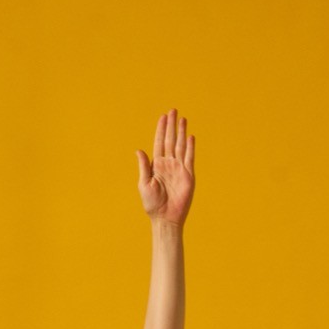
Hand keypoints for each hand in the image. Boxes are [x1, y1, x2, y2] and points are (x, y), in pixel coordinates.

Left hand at [136, 107, 194, 224]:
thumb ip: (144, 166)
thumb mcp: (144, 183)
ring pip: (180, 146)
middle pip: (171, 140)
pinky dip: (190, 147)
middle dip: (172, 126)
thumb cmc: (152, 204)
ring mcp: (179, 169)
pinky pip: (189, 158)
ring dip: (181, 132)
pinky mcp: (188, 176)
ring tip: (182, 119)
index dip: (161, 129)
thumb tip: (139, 150)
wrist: (165, 218)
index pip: (160, 142)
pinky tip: (190, 137)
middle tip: (173, 111)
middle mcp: (169, 164)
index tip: (163, 117)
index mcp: (157, 165)